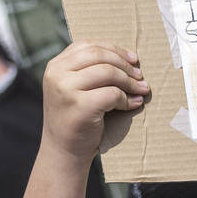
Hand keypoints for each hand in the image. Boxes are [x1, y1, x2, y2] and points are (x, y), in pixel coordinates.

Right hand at [41, 42, 148, 163]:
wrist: (64, 152)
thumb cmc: (75, 118)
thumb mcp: (73, 88)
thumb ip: (89, 70)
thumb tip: (129, 58)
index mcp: (55, 66)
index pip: (88, 45)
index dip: (114, 49)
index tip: (133, 59)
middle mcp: (57, 74)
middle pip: (99, 56)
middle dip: (125, 64)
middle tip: (140, 76)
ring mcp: (66, 89)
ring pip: (108, 72)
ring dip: (129, 82)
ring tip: (141, 90)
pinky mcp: (80, 105)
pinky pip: (112, 93)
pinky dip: (127, 99)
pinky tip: (132, 104)